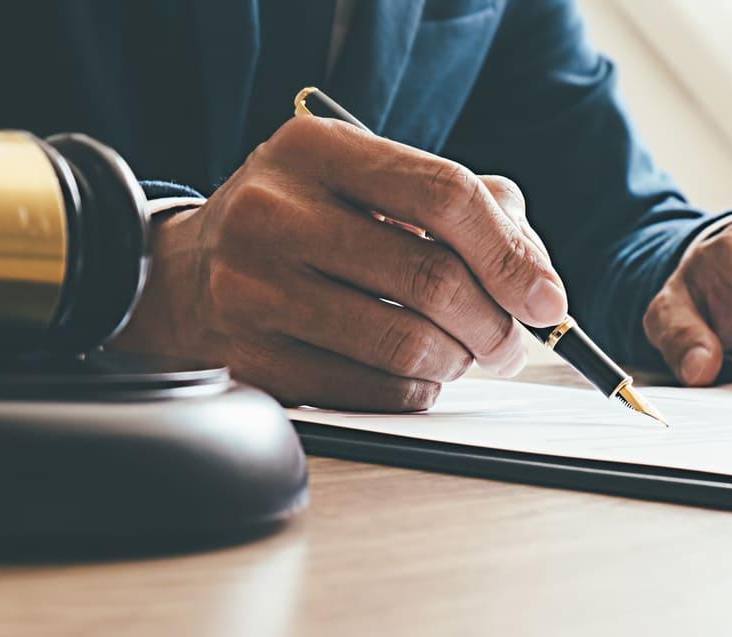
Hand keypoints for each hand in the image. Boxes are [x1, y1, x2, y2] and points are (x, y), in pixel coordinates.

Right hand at [110, 117, 567, 410]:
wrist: (185, 275)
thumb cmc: (298, 224)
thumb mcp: (361, 181)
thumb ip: (454, 204)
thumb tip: (533, 265)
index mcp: (314, 150)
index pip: (442, 194)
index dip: (510, 251)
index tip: (546, 296)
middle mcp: (274, 211)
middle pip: (431, 277)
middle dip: (495, 323)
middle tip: (512, 342)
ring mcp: (254, 288)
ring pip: (404, 344)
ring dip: (458, 361)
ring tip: (464, 357)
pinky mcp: (252, 357)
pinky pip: (368, 391)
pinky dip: (414, 391)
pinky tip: (416, 377)